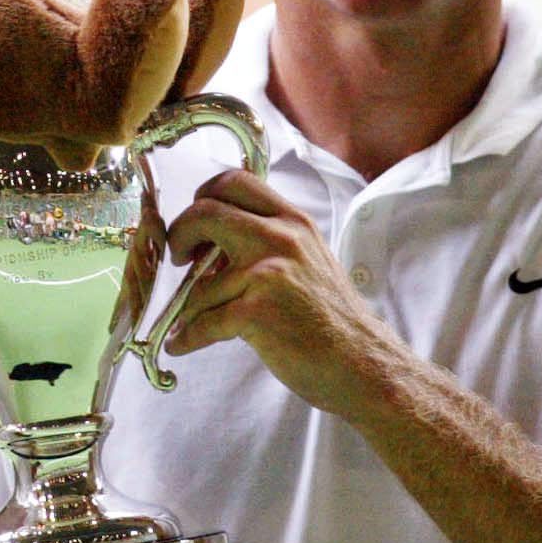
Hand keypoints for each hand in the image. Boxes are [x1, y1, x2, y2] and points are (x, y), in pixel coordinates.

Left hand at [163, 168, 413, 423]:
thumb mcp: (307, 258)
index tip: (196, 224)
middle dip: (179, 234)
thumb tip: (212, 240)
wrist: (362, 361)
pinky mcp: (257, 312)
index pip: (235, 181)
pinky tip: (180, 344)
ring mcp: (268, 273)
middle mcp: (281, 238)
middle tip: (179, 259)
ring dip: (185, 307)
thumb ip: (269, 240)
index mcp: (292, 221)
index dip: (202, 198)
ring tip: (186, 321)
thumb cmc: (331, 317)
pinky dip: (185, 338)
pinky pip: (201, 322)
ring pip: (199, 282)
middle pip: (205, 211)